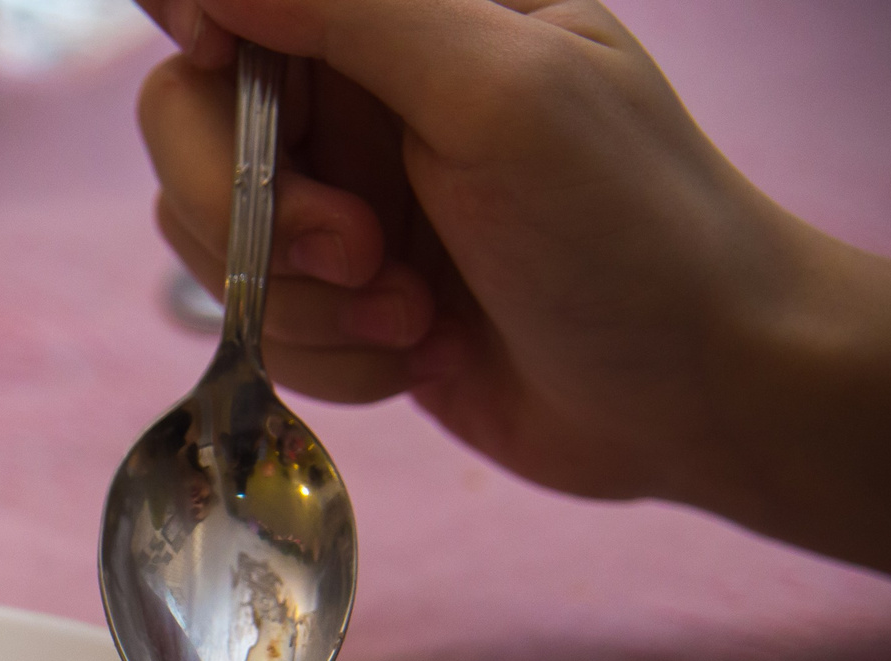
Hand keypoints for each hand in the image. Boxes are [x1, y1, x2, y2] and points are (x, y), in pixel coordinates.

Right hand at [135, 0, 890, 591]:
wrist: (699, 392)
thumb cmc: (629, 229)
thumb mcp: (497, 88)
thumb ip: (352, 8)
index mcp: (407, 18)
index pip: (232, 10)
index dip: (207, 57)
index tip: (248, 123)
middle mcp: (364, 100)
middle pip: (190, 129)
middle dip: (256, 216)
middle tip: (364, 255)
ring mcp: (350, 204)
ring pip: (213, 243)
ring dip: (303, 305)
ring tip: (414, 318)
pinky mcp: (346, 304)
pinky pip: (259, 327)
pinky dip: (327, 358)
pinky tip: (419, 356)